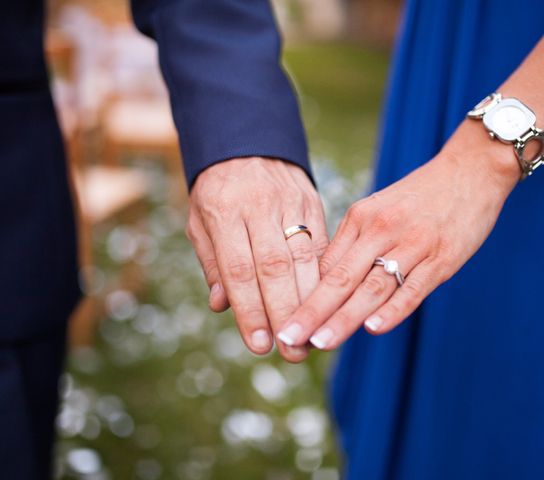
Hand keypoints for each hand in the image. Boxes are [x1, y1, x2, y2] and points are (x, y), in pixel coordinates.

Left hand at [186, 157, 328, 361]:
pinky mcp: (313, 202)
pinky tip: (328, 303)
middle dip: (284, 314)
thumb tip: (221, 305)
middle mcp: (259, 208)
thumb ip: (212, 262)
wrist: (247, 142)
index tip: (259, 345)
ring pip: (304, 258)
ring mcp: (290, 203)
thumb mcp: (200, 221)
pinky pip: (322, 243)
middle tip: (293, 352)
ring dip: (310, 301)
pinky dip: (324, 276)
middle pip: (274, 268)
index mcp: (224, 212)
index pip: (239, 269)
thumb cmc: (217, 190)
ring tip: (315, 336)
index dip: (250, 311)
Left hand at [276, 122, 520, 350]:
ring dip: (345, 317)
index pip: (326, 266)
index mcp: (361, 218)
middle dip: (313, 311)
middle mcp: (381, 230)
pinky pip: (414, 286)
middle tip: (288, 339)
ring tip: (321, 342)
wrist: (471, 170)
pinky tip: (373, 328)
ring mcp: (413, 244)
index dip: (305, 298)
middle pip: (342, 278)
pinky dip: (394, 309)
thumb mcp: (379, 210)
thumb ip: (355, 243)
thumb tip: (327, 282)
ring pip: (373, 286)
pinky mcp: (442, 257)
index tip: (286, 324)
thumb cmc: (420, 197)